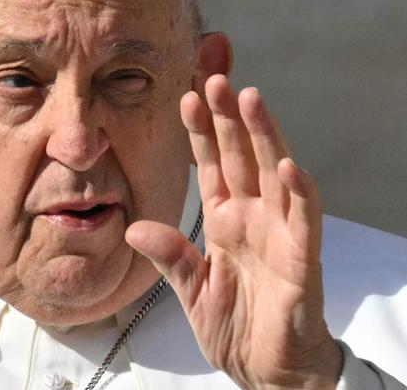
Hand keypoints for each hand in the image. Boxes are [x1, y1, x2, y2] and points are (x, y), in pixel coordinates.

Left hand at [126, 74, 341, 389]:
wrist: (265, 370)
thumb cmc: (233, 324)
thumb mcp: (190, 287)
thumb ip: (168, 255)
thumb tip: (133, 226)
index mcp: (224, 218)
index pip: (211, 164)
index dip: (200, 130)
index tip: (185, 94)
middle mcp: (253, 216)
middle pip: (240, 156)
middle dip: (227, 117)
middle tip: (213, 76)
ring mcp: (279, 233)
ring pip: (273, 173)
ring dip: (263, 136)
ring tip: (248, 98)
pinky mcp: (301, 260)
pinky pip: (303, 220)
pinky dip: (297, 193)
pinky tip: (286, 165)